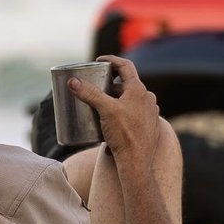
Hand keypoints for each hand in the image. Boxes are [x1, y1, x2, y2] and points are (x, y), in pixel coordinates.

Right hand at [68, 55, 160, 169]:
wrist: (137, 163)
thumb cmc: (124, 135)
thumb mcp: (105, 110)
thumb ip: (89, 93)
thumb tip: (72, 81)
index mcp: (139, 90)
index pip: (125, 66)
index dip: (111, 60)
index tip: (99, 61)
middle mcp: (147, 99)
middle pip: (127, 83)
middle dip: (111, 82)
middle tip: (96, 85)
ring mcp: (150, 112)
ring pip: (131, 98)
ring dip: (117, 97)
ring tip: (102, 103)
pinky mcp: (149, 126)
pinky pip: (135, 112)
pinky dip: (123, 110)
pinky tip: (113, 119)